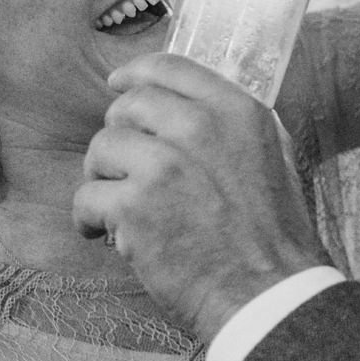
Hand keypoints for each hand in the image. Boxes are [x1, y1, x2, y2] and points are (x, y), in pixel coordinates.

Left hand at [75, 53, 328, 340]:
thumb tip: (184, 107)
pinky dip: (89, 220)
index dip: (135, 75)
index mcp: (238, 112)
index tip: (118, 85)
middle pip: (128, 106)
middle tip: (124, 169)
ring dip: (103, 179)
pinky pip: (86, 198)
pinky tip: (105, 235)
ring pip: (101, 149)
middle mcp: (201, 129)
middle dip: (119, 136)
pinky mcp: (134, 207)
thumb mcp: (272, 157)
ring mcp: (164, 166)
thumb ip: (229, 126)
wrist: (269, 292)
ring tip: (121, 209)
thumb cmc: (274, 235)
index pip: (169, 68)